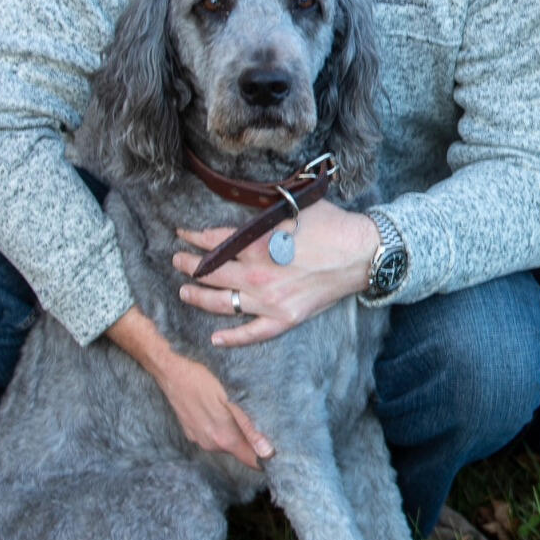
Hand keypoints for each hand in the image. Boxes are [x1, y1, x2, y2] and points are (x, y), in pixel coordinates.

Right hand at [107, 305, 272, 469]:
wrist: (171, 372)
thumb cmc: (202, 380)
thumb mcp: (231, 400)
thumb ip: (249, 427)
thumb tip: (267, 453)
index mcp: (223, 438)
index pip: (252, 460)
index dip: (266, 456)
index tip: (280, 447)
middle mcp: (211, 444)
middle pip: (241, 450)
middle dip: (254, 441)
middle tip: (268, 421)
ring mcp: (199, 439)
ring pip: (228, 442)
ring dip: (238, 432)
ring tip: (245, 412)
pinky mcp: (192, 431)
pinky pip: (214, 434)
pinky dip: (223, 426)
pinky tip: (225, 410)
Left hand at [172, 199, 380, 347]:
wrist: (361, 253)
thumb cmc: (330, 225)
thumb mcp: (294, 206)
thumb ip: (263, 208)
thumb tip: (242, 200)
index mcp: (257, 243)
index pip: (213, 241)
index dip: (193, 237)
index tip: (183, 234)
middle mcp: (257, 274)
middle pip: (210, 272)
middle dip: (188, 265)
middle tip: (178, 260)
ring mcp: (269, 300)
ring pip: (221, 303)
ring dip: (197, 297)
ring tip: (184, 291)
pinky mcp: (284, 318)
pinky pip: (252, 333)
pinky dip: (232, 338)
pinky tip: (215, 339)